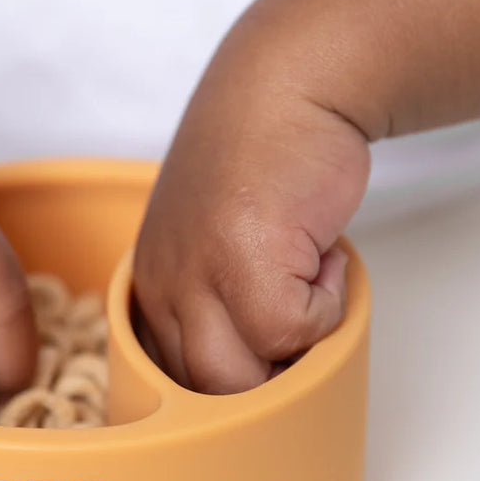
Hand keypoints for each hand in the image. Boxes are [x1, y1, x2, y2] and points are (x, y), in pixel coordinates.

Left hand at [133, 36, 369, 393]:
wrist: (289, 86)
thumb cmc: (265, 164)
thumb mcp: (221, 242)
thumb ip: (221, 305)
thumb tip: (260, 378)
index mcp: (151, 286)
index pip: (165, 381)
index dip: (220, 390)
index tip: (259, 365)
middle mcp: (162, 286)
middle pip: (199, 394)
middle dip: (260, 382)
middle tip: (300, 334)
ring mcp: (196, 276)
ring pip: (236, 381)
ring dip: (292, 351)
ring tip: (310, 289)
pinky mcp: (243, 263)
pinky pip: (291, 335)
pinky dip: (327, 307)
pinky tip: (325, 258)